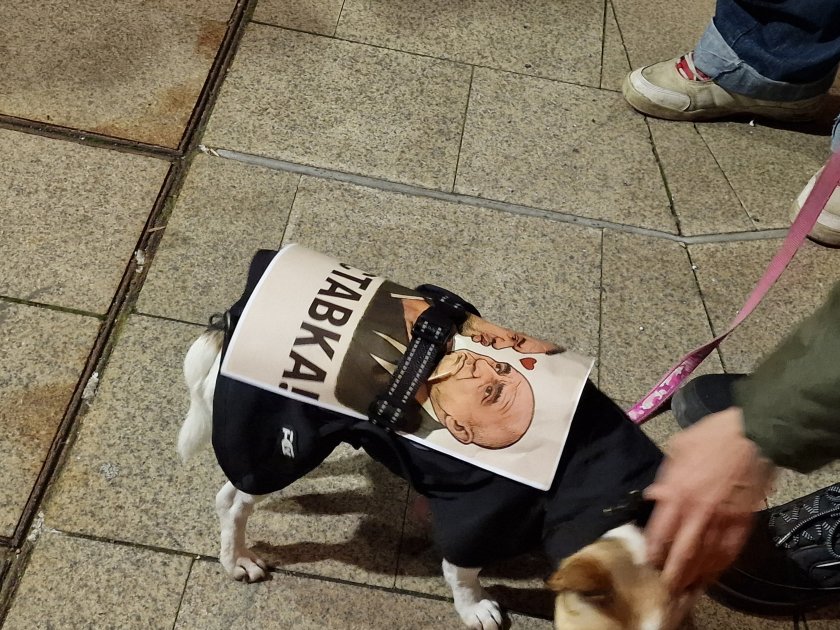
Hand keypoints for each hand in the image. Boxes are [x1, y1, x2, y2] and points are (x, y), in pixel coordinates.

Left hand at [644, 407, 774, 591]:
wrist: (755, 434)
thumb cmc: (713, 435)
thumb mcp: (679, 448)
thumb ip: (665, 475)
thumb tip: (653, 495)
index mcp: (677, 492)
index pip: (659, 532)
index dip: (652, 551)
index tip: (646, 562)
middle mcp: (697, 512)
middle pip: (681, 553)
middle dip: (671, 574)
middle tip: (663, 588)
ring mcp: (723, 520)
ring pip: (705, 559)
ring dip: (694, 577)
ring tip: (683, 589)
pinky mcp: (744, 523)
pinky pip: (729, 553)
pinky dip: (719, 568)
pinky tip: (710, 575)